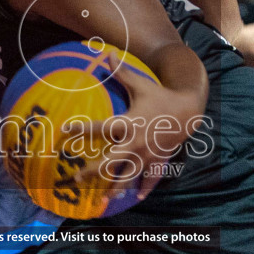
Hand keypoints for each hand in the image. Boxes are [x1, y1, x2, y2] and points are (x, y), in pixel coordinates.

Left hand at [74, 57, 196, 200]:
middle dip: (93, 171)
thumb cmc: (161, 96)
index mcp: (128, 123)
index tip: (65, 131)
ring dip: (116, 188)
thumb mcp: (141, 84)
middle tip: (77, 177)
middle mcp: (136, 142)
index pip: (100, 128)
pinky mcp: (158, 160)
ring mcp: (147, 154)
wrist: (189, 111)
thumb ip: (122, 73)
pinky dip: (146, 188)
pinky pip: (151, 178)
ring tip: (104, 200)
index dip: (82, 129)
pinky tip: (139, 198)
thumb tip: (107, 54)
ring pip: (129, 176)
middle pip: (110, 161)